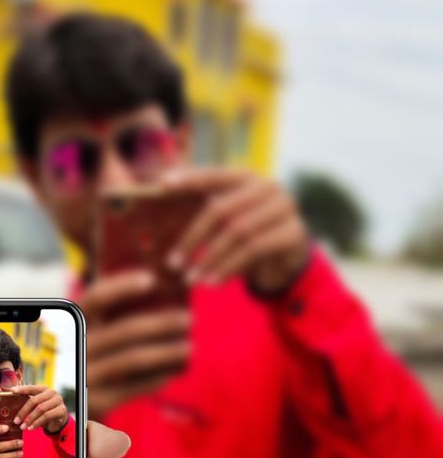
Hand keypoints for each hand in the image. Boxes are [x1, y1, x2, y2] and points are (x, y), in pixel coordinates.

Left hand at [10, 384, 68, 432]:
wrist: (57, 421)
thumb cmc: (43, 412)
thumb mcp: (35, 406)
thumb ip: (26, 402)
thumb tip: (10, 404)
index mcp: (43, 389)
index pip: (31, 388)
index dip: (22, 389)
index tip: (12, 390)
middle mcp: (52, 392)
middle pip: (34, 400)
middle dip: (23, 411)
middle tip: (16, 421)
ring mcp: (58, 400)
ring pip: (40, 409)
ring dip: (30, 419)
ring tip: (23, 427)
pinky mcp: (62, 410)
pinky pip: (47, 416)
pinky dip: (37, 423)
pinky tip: (31, 428)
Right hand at [81, 271, 190, 419]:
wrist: (66, 405)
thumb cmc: (85, 360)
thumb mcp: (86, 335)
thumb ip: (107, 317)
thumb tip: (158, 292)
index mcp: (71, 325)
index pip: (95, 297)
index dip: (123, 286)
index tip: (152, 279)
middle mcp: (75, 348)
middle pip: (126, 330)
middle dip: (163, 323)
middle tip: (188, 319)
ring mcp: (85, 376)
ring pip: (135, 359)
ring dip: (167, 351)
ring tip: (188, 347)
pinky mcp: (97, 401)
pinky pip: (135, 387)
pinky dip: (157, 378)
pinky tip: (173, 372)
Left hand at [164, 168, 310, 293]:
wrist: (287, 258)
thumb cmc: (248, 235)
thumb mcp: (227, 219)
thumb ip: (204, 208)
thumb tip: (163, 191)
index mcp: (248, 177)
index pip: (215, 175)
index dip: (190, 178)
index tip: (164, 184)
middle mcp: (268, 187)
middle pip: (222, 209)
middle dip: (193, 238)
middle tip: (173, 262)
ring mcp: (284, 208)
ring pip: (238, 233)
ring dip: (210, 259)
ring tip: (191, 278)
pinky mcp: (293, 233)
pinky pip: (254, 250)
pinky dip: (229, 268)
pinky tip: (213, 282)